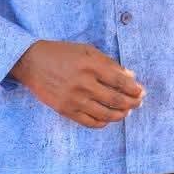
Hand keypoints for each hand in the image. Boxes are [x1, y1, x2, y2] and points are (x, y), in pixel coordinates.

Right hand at [11, 41, 144, 128]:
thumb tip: (130, 76)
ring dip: (120, 115)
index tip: (141, 91)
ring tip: (126, 112)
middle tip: (138, 103)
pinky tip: (108, 118)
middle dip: (131, 103)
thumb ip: (109, 63)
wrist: (32, 62)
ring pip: (104, 114)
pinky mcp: (65, 110)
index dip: (134, 88)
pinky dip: (102, 122)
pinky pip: (88, 122)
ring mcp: (74, 99)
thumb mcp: (87, 50)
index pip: (120, 81)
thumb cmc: (62, 53)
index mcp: (91, 65)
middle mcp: (84, 83)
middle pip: (115, 99)